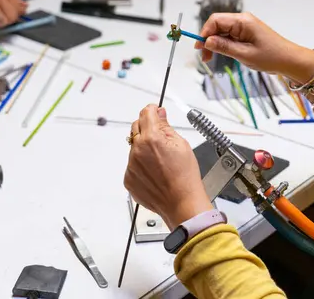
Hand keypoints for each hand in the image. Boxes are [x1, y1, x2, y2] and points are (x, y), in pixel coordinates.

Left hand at [125, 105, 212, 229]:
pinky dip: (142, 165)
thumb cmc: (185, 177)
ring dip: (144, 148)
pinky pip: (133, 165)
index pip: (146, 114)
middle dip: (147, 127)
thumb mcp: (181, 145)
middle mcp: (137, 151)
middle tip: (160, 137)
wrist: (181, 202)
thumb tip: (159, 114)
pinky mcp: (128, 179)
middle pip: (136, 128)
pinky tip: (156, 172)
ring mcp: (131, 166)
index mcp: (151, 139)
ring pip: (134, 148)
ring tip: (161, 162)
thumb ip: (166, 127)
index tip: (156, 111)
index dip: (153, 110)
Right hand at [195, 12, 313, 81]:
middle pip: (217, 25)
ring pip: (222, 32)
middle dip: (208, 40)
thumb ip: (224, 47)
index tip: (199, 47)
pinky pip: (230, 36)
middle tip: (204, 57)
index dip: (204, 32)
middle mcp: (243, 20)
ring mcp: (245, 27)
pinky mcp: (247, 34)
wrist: (289, 60)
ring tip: (210, 59)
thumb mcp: (245, 54)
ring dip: (214, 44)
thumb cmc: (272, 56)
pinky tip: (221, 54)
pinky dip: (223, 45)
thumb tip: (207, 41)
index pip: (215, 20)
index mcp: (243, 21)